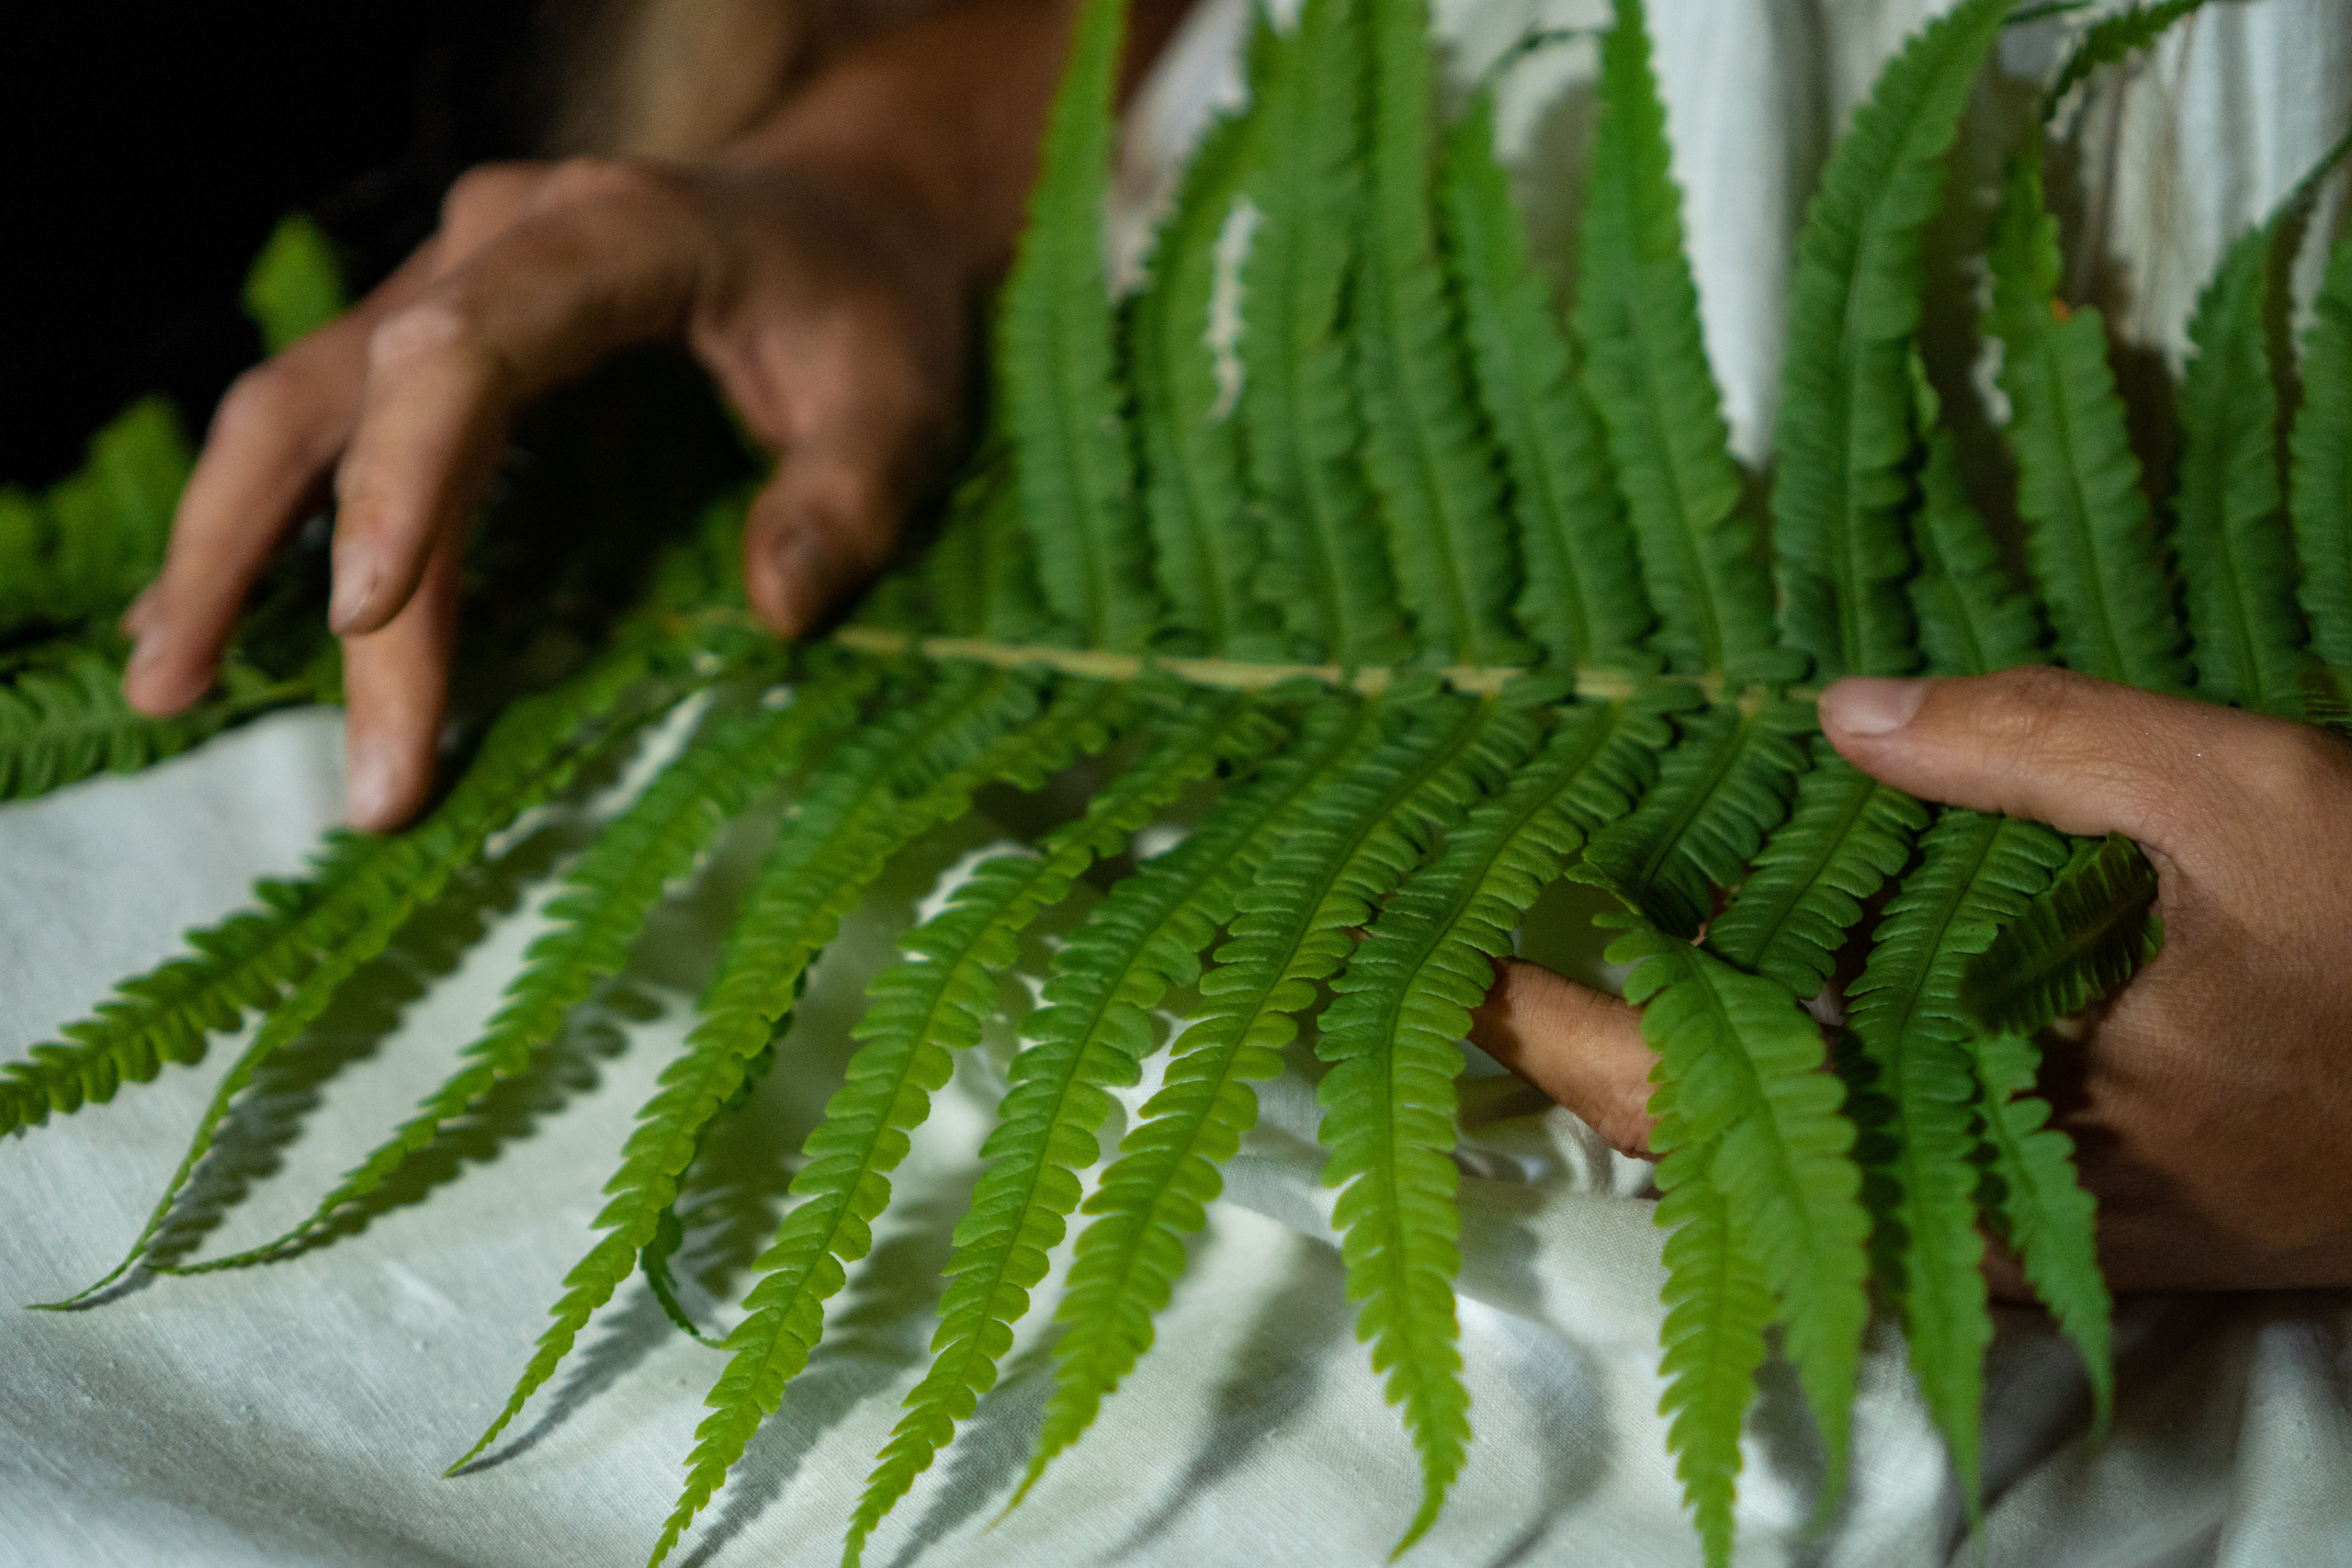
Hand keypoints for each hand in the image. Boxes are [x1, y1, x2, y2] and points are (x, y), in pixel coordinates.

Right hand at [119, 0, 1157, 830]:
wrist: (845, 214)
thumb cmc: (874, 311)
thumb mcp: (905, 405)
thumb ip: (850, 501)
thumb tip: (777, 612)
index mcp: (616, 237)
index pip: (471, 347)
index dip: (404, 476)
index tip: (364, 613)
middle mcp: (504, 239)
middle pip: (357, 395)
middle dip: (309, 570)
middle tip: (317, 750)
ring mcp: (455, 275)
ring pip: (303, 402)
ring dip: (229, 542)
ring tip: (170, 685)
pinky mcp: (437, 325)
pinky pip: (324, 417)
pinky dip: (263, 516)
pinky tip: (207, 618)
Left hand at [1473, 665, 2351, 1292]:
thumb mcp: (2252, 805)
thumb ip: (2047, 744)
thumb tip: (1841, 711)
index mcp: (1976, 1137)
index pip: (1696, 1100)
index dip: (1554, 1027)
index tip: (1447, 950)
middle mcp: (1955, 1210)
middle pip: (1693, 1151)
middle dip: (1566, 1053)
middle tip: (1458, 940)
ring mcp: (1984, 1220)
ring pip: (1759, 1164)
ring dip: (1646, 1066)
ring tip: (1548, 953)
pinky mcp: (2027, 1203)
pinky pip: (1839, 1155)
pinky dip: (1747, 1078)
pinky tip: (1711, 991)